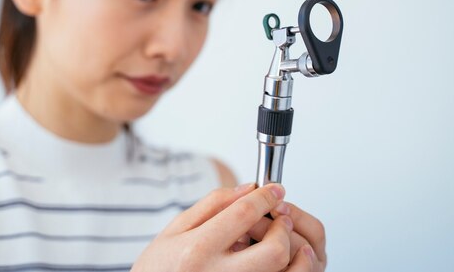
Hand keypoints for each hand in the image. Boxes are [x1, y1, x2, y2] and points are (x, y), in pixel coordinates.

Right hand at [131, 183, 320, 271]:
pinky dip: (288, 271)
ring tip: (284, 239)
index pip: (244, 215)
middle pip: (274, 250)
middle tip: (280, 218)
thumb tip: (246, 189)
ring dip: (294, 253)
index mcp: (198, 249)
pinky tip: (282, 262)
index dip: (265, 197)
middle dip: (283, 228)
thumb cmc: (159, 268)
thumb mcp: (175, 229)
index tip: (274, 189)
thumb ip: (212, 206)